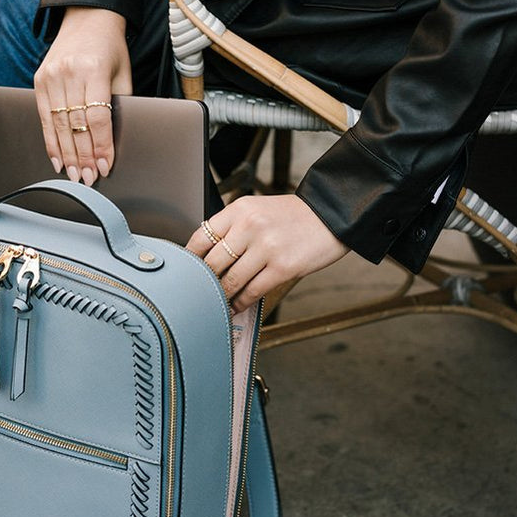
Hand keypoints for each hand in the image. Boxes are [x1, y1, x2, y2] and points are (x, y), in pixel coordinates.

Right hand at [33, 7, 131, 184]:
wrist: (88, 18)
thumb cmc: (111, 48)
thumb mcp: (123, 73)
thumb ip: (119, 104)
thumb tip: (114, 143)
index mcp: (95, 70)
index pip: (98, 118)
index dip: (101, 146)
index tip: (105, 166)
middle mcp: (69, 73)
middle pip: (76, 125)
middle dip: (83, 156)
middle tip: (88, 179)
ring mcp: (51, 76)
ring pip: (58, 125)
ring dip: (67, 154)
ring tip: (74, 176)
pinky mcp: (39, 79)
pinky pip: (44, 117)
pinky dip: (51, 141)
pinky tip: (57, 159)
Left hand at [186, 193, 348, 312]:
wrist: (331, 214)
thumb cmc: (292, 216)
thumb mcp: (256, 209)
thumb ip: (232, 228)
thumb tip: (205, 256)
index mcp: (239, 210)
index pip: (201, 238)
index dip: (189, 260)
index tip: (185, 273)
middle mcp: (250, 226)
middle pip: (212, 263)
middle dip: (203, 283)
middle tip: (196, 295)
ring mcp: (266, 248)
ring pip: (230, 281)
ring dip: (220, 297)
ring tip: (214, 304)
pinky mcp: (283, 268)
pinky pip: (251, 292)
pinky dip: (240, 303)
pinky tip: (235, 307)